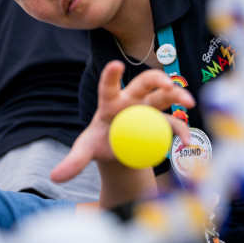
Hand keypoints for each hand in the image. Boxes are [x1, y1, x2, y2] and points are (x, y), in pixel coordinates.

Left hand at [51, 60, 194, 182]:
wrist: (117, 153)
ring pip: (164, 96)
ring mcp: (147, 109)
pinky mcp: (159, 123)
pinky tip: (188, 142)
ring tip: (188, 102)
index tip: (116, 65)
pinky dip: (181, 131)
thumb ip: (74, 161)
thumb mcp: (86, 151)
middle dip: (156, 78)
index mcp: (110, 102)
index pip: (109, 86)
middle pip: (144, 83)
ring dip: (177, 95)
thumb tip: (55, 178)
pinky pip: (172, 123)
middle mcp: (131, 100)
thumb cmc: (99, 144)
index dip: (112, 75)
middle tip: (166, 82)